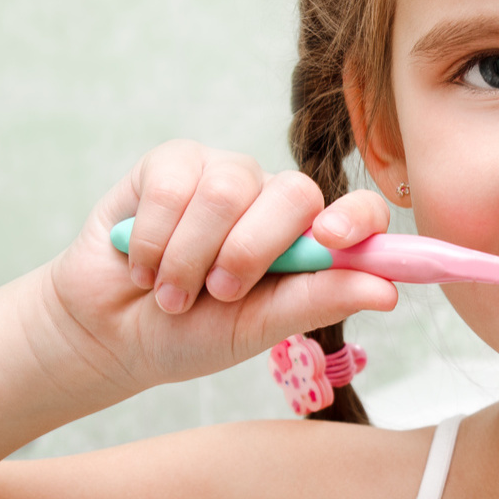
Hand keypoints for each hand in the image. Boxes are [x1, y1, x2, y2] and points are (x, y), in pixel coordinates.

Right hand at [38, 140, 397, 405]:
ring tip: (170, 292)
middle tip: (219, 294)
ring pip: (227, 191)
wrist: (110, 334)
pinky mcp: (172, 163)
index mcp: (307, 243)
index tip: (333, 242)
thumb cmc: (191, 335)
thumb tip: (388, 291)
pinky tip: (142, 264)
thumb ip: (318, 302)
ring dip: (191, 257)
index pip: (357, 215)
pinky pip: (175, 185)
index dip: (355, 220)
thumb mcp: (256, 329)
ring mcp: (223, 175)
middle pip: (292, 193)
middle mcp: (272, 200)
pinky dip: (155, 238)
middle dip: (250, 252)